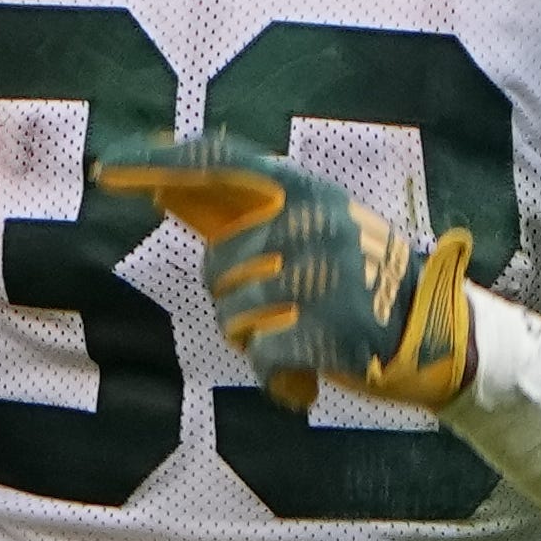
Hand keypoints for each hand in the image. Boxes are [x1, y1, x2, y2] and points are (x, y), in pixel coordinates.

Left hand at [96, 129, 474, 411]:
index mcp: (306, 190)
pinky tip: (305, 375)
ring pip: (233, 317)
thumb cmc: (354, 282)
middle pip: (216, 265)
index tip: (106, 168)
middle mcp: (313, 222)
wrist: (434, 332)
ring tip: (301, 335)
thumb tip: (162, 187)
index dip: (158, 164)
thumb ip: (242, 214)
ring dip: (255, 339)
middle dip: (234, 298)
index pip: (219, 164)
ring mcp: (323, 275)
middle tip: (284, 308)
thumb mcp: (308, 230)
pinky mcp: (330, 330)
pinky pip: (261, 356)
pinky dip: (276, 377)